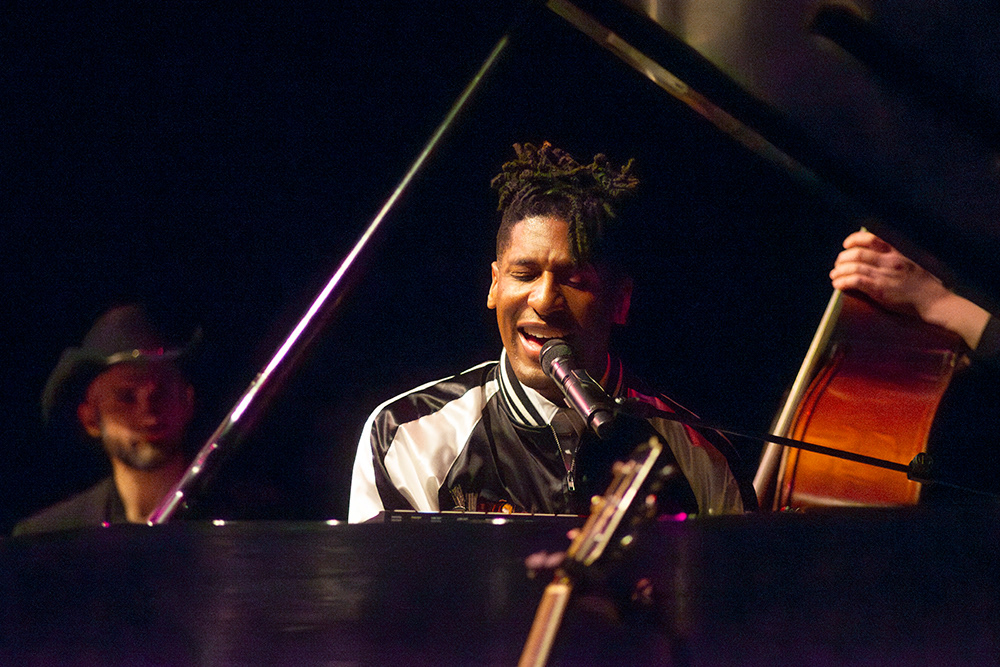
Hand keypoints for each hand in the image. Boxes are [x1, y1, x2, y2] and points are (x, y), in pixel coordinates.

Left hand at [830, 230, 989, 348]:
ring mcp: (885, 275)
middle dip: (842, 258)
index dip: (855, 239)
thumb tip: (880, 256)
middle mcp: (890, 261)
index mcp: (898, 253)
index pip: (872, 239)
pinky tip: (838, 285)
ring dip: (839, 271)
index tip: (846, 244)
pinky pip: (856, 281)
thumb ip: (898, 258)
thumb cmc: (925, 285)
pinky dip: (843, 281)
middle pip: (857, 253)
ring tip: (834, 276)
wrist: (935, 301)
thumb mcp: (913, 263)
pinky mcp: (880, 290)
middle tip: (837, 264)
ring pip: (854, 267)